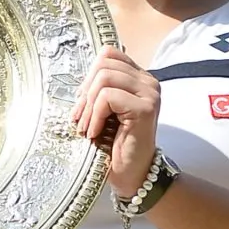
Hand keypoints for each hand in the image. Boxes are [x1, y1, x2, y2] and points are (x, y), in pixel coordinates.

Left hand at [72, 45, 160, 198]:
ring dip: (89, 105)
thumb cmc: (114, 144)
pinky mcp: (146, 107)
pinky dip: (95, 115)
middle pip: (104, 63)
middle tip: (80, 117)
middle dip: (85, 91)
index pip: (109, 54)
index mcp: (138, 77)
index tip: (82, 101)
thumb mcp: (104, 110)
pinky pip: (107, 97)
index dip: (89, 75)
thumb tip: (79, 79)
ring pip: (104, 77)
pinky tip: (95, 132)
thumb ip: (99, 88)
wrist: (131, 174)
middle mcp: (148, 81)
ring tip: (87, 127)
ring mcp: (149, 93)